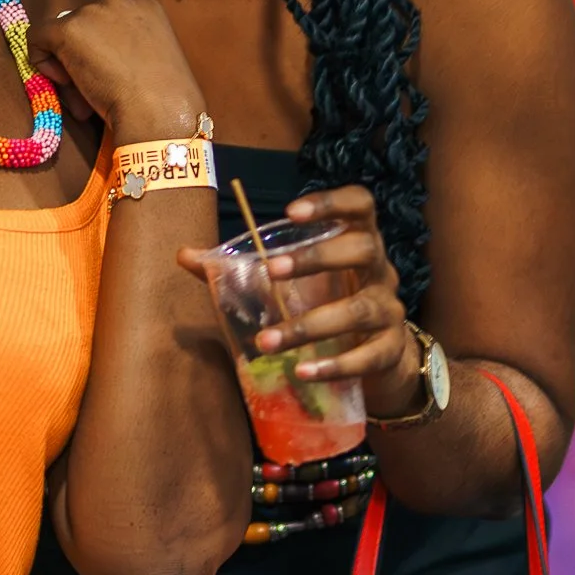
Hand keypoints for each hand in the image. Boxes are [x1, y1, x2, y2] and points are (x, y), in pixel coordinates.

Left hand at [31, 0, 206, 142]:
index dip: (104, 50)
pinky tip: (63, 82)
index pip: (108, 23)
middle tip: (94, 90)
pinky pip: (37, 36)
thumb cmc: (164, 98)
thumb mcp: (151, 60)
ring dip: (68, 64)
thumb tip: (95, 61)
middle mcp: (118, 0)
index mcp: (145, 6)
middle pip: (85, 27)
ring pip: (64, 35)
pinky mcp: (68, 29)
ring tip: (84, 97)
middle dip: (85, 57)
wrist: (159, 111)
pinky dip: (42, 60)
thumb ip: (127, 49)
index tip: (111, 75)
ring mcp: (92, 12)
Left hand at [177, 184, 422, 406]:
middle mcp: (380, 271)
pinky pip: (370, 356)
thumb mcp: (294, 283)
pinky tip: (304, 372)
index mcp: (357, 242)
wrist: (381, 359)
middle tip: (272, 272)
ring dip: (313, 324)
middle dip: (318, 257)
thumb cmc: (328, 303)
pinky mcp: (391, 351)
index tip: (291, 211)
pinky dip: (337, 365)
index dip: (331, 202)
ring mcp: (390, 311)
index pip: (360, 205)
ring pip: (361, 309)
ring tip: (269, 341)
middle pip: (364, 248)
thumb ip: (241, 268)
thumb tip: (184, 255)